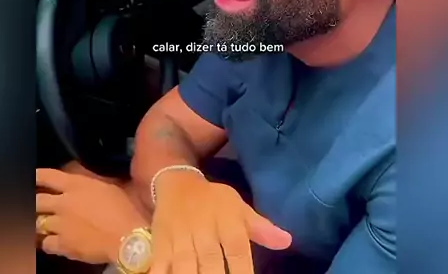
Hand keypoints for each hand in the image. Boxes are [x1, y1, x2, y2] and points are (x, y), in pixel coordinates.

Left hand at [36, 168, 144, 263]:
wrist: (126, 237)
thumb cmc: (123, 209)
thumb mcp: (107, 188)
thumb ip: (89, 185)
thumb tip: (82, 186)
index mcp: (76, 185)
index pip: (47, 176)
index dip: (36, 176)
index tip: (31, 177)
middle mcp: (64, 203)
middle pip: (37, 200)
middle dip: (35, 202)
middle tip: (36, 205)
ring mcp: (61, 225)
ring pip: (38, 223)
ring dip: (40, 223)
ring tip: (42, 224)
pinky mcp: (62, 244)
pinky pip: (46, 244)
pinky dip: (48, 242)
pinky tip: (53, 242)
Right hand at [150, 170, 291, 273]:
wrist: (176, 182)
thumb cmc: (212, 200)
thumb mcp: (238, 207)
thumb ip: (261, 228)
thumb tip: (288, 241)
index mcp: (226, 221)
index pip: (237, 251)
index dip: (243, 273)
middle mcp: (203, 231)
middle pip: (210, 264)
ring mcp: (179, 239)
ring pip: (184, 267)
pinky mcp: (159, 245)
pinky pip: (159, 266)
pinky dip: (163, 273)